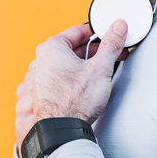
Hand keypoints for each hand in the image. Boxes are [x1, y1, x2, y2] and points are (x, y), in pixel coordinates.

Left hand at [15, 20, 128, 155]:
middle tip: (112, 56)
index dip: (99, 34)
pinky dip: (75, 78)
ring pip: (67, 64)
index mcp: (51, 48)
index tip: (110, 37)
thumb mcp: (101, 68)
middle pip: (73, 49)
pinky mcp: (42, 92)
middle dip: (95, 52)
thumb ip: (111, 44)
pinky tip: (86, 86)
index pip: (78, 32)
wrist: (61, 130)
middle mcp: (41, 60)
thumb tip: (118, 27)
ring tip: (101, 74)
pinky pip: (61, 78)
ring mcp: (39, 77)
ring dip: (85, 66)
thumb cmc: (75, 102)